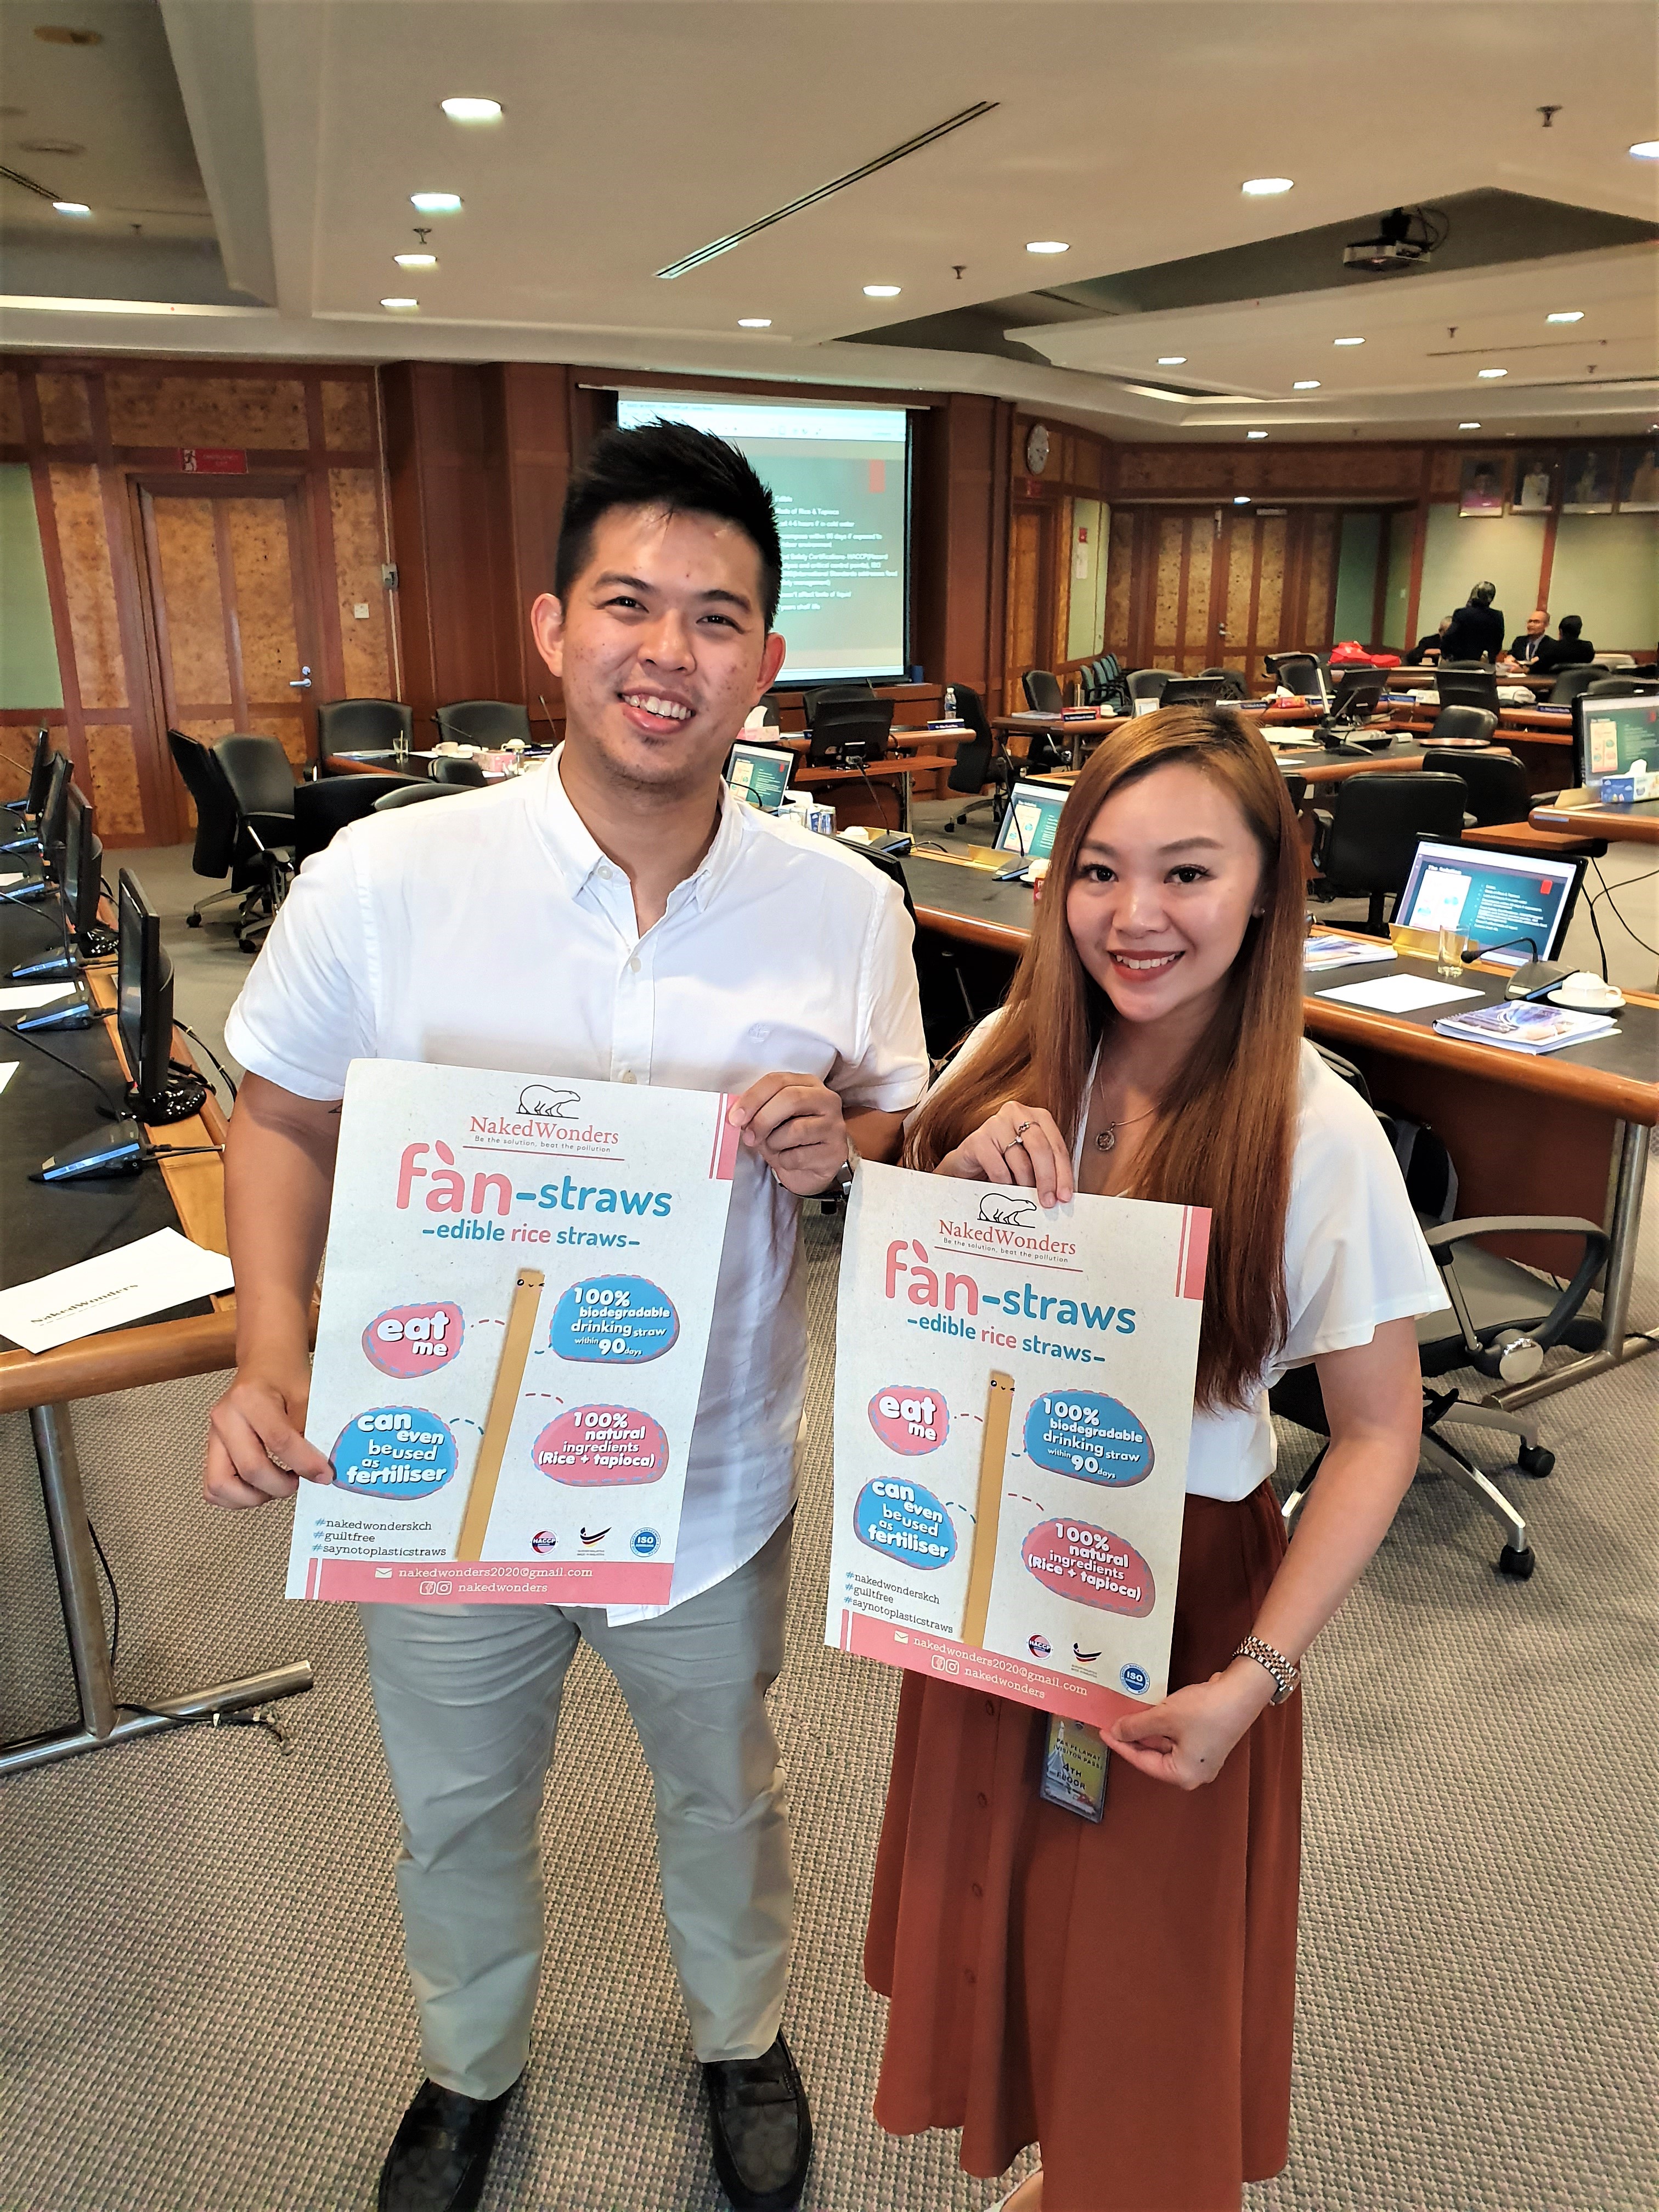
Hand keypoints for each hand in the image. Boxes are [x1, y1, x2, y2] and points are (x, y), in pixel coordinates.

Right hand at [205, 1369, 333, 1509]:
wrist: (264, 1362)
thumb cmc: (286, 1376)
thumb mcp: (307, 1395)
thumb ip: (311, 1431)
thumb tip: (319, 1469)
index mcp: (249, 1398)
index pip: (279, 1441)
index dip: (305, 1464)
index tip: (324, 1475)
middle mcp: (225, 1417)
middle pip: (250, 1468)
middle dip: (280, 1486)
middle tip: (298, 1482)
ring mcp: (213, 1435)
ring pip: (221, 1485)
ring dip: (254, 1496)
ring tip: (278, 1485)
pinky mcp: (210, 1449)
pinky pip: (213, 1488)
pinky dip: (236, 1497)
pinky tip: (260, 1487)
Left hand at [728, 1071, 848, 1195]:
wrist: (807, 1171)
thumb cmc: (787, 1141)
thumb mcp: (770, 1120)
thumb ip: (757, 1112)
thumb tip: (737, 1116)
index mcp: (808, 1084)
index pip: (778, 1081)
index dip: (753, 1098)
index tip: (735, 1117)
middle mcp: (827, 1099)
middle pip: (791, 1099)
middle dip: (763, 1119)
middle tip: (749, 1137)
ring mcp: (835, 1125)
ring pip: (796, 1129)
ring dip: (774, 1143)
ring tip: (774, 1148)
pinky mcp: (836, 1151)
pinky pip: (799, 1156)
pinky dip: (785, 1161)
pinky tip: (789, 1161)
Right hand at [936, 1100, 1073, 1206]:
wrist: (968, 1164)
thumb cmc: (1003, 1161)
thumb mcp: (1030, 1161)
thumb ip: (1047, 1170)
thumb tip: (1063, 1193)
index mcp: (1036, 1116)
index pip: (1057, 1146)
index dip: (1063, 1173)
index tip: (1065, 1196)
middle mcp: (1017, 1114)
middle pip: (1041, 1148)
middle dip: (1047, 1179)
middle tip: (1048, 1201)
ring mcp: (995, 1124)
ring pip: (1020, 1160)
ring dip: (1025, 1185)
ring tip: (1025, 1197)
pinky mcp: (977, 1140)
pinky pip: (998, 1169)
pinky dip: (1005, 1184)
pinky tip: (1006, 1189)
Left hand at [1104, 1662, 1273, 1788]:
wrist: (1242, 1692)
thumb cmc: (1206, 1710)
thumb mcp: (1164, 1717)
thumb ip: (1136, 1727)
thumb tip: (1116, 1732)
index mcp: (1183, 1774)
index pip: (1142, 1762)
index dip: (1120, 1745)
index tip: (1103, 1732)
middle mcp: (1194, 1772)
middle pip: (1154, 1755)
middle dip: (1134, 1737)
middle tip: (1113, 1722)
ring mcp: (1202, 1757)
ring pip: (1165, 1744)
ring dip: (1148, 1729)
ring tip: (1128, 1714)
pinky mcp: (1207, 1740)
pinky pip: (1177, 1736)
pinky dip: (1163, 1725)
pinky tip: (1151, 1710)